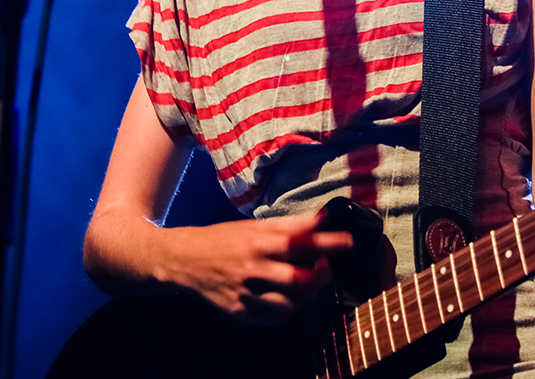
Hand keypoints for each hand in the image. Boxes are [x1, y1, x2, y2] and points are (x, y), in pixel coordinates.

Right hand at [160, 211, 352, 324]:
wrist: (186, 259)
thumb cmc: (226, 239)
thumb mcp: (257, 226)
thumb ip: (292, 224)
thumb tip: (324, 216)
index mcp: (259, 242)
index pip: (300, 242)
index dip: (328, 243)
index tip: (348, 242)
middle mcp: (253, 268)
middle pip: (297, 279)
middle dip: (320, 275)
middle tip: (327, 266)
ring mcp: (245, 293)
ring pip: (288, 304)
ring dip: (306, 295)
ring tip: (308, 283)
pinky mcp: (239, 311)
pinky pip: (273, 318)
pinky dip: (287, 309)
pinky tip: (289, 298)